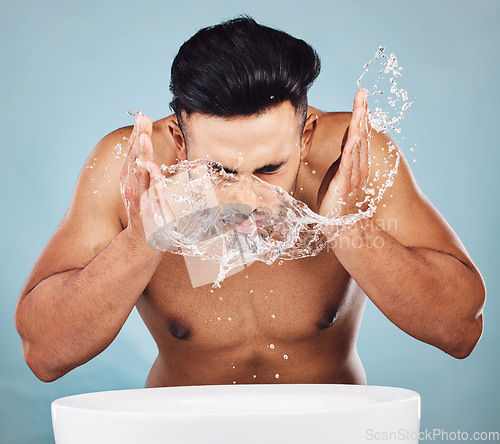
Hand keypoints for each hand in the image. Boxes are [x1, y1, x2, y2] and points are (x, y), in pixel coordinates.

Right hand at [120, 114, 172, 245]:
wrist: (142, 240)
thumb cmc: (145, 208)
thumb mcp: (143, 184)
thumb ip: (143, 164)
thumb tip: (145, 141)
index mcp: (131, 177)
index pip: (132, 152)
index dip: (136, 134)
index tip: (142, 115)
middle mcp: (131, 185)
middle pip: (133, 159)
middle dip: (137, 140)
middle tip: (141, 122)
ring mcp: (138, 198)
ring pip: (138, 174)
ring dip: (140, 156)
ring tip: (143, 140)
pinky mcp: (145, 211)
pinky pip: (149, 194)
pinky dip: (150, 182)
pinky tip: (152, 170)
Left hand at [318, 88, 370, 217]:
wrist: (338, 225)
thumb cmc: (337, 198)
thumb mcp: (340, 170)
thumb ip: (346, 154)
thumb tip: (350, 137)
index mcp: (357, 162)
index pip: (360, 132)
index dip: (361, 113)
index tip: (361, 94)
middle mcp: (359, 166)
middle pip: (361, 134)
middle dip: (362, 112)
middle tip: (362, 92)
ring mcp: (353, 175)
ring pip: (357, 146)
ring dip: (359, 125)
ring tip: (361, 107)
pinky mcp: (343, 185)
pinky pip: (348, 165)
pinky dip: (352, 151)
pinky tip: (354, 137)